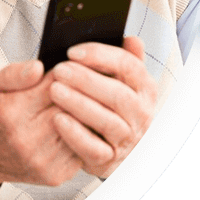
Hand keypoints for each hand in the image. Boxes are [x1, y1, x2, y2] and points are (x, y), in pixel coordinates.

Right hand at [0, 60, 86, 199]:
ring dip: (84, 114)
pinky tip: (76, 125)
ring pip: (82, 129)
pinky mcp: (56, 175)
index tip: (68, 70)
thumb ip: (14, 73)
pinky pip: (83, 148)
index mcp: (10, 113)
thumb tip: (38, 67)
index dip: (66, 75)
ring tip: (80, 104)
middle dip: (79, 93)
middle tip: (79, 85)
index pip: (54, 87)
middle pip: (71, 108)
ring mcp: (42, 161)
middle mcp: (26, 140)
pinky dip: (84, 134)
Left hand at [47, 36, 156, 177]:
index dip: (100, 56)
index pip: (129, 66)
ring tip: (54, 91)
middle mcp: (141, 114)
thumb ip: (124, 59)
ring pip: (107, 121)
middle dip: (85, 80)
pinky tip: (58, 120)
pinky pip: (94, 149)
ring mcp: (128, 139)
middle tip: (58, 70)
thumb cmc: (111, 105)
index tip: (72, 51)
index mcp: (144, 88)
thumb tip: (132, 39)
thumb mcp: (121, 81)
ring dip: (78, 104)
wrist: (113, 148)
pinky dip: (75, 134)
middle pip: (118, 94)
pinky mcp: (110, 160)